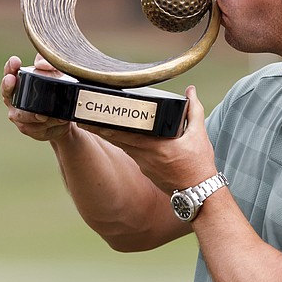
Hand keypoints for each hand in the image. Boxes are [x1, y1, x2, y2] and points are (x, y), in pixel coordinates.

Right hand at [1, 55, 72, 141]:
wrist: (65, 116)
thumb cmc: (56, 91)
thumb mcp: (57, 75)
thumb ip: (49, 65)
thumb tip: (41, 64)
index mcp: (18, 84)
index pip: (9, 74)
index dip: (10, 68)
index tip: (15, 61)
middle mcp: (14, 100)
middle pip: (7, 95)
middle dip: (9, 87)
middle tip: (12, 80)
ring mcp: (19, 116)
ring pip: (23, 115)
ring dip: (34, 114)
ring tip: (44, 114)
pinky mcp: (29, 129)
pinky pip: (36, 127)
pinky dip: (48, 123)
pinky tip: (58, 120)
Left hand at [79, 84, 215, 194]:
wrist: (198, 191)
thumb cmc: (198, 164)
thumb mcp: (199, 134)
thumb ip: (194, 110)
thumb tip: (191, 90)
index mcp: (155, 146)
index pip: (124, 133)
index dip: (106, 124)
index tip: (92, 115)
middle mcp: (144, 155)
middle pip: (116, 139)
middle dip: (99, 128)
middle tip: (83, 117)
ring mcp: (143, 163)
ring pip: (121, 145)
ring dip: (108, 135)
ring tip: (93, 123)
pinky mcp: (145, 169)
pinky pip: (130, 152)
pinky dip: (122, 142)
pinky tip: (116, 136)